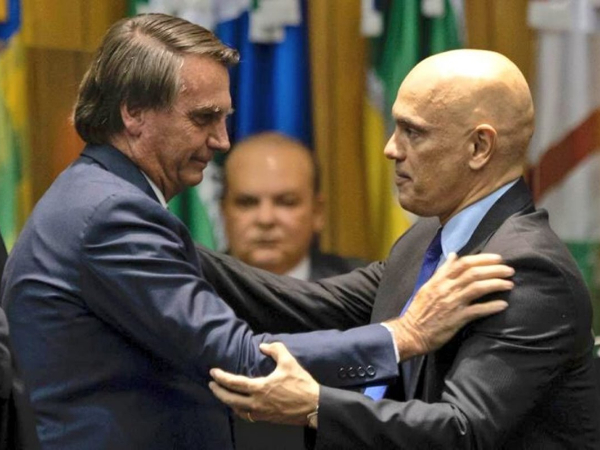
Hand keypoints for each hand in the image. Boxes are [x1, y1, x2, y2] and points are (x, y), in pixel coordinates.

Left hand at [209, 342, 318, 426]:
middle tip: (211, 384)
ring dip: (227, 401)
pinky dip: (239, 409)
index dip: (221, 377)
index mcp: (260, 388)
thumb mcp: (289, 362)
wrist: (313, 406)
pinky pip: (247, 416)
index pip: (234, 383)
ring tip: (223, 394)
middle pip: (230, 399)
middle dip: (218, 391)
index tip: (213, 372)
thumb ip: (276, 350)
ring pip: (237, 409)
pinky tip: (239, 405)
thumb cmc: (301, 384)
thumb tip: (263, 346)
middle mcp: (257, 403)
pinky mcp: (266, 419)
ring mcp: (261, 413)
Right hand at [387, 253, 512, 359]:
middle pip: (473, 273)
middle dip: (494, 270)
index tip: (498, 258)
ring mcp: (452, 303)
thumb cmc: (420, 310)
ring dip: (496, 284)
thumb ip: (443, 271)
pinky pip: (477, 310)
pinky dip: (491, 306)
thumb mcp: (428, 286)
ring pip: (477, 288)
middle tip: (509, 270)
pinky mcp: (457, 319)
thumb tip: (454, 255)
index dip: (483, 259)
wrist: (411, 332)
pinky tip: (503, 305)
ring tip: (509, 284)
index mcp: (439, 280)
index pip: (463, 263)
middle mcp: (446, 289)